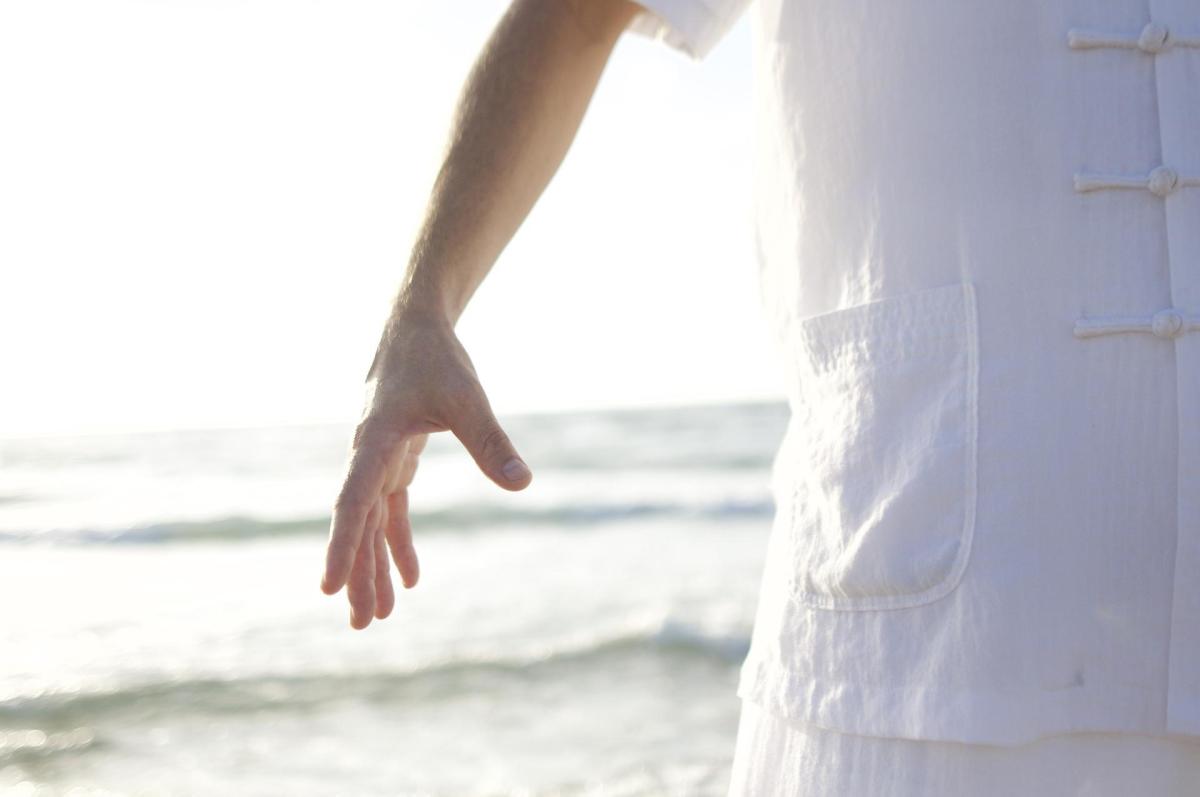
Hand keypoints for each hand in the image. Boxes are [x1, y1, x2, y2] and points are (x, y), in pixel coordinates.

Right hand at [320, 310, 532, 628]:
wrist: (417, 326)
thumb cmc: (436, 358)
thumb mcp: (467, 398)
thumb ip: (490, 441)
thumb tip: (521, 484)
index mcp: (373, 441)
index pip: (353, 501)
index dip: (342, 545)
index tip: (328, 587)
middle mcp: (367, 456)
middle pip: (358, 525)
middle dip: (358, 575)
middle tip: (360, 626)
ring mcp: (378, 460)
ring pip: (371, 524)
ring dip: (373, 567)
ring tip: (376, 617)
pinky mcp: (394, 458)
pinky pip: (391, 511)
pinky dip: (398, 542)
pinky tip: (409, 578)